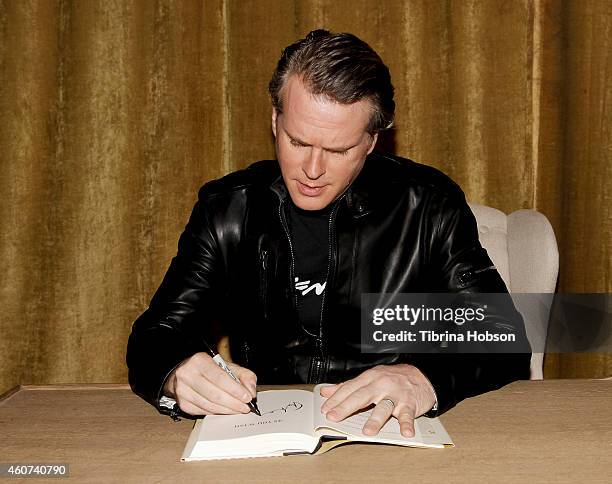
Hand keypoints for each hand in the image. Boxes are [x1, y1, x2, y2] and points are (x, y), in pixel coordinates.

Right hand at [162, 352, 256, 415]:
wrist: (185, 372)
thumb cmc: (208, 369)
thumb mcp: (227, 365)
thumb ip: (244, 375)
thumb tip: (251, 391)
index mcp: (199, 361)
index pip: (220, 378)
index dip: (235, 389)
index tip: (247, 397)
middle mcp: (187, 374)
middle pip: (214, 394)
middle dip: (233, 403)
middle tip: (245, 407)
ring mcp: (182, 390)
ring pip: (209, 406)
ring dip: (227, 410)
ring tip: (238, 410)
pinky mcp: (183, 404)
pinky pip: (203, 412)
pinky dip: (217, 413)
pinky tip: (225, 410)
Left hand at [319, 364, 435, 436]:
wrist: (421, 376)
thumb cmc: (392, 379)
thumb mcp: (369, 378)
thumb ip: (348, 386)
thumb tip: (326, 391)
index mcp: (369, 378)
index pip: (349, 388)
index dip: (336, 398)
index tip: (325, 409)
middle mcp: (381, 385)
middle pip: (362, 396)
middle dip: (346, 407)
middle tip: (334, 417)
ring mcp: (396, 395)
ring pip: (384, 406)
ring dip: (375, 419)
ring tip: (367, 431)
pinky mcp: (410, 404)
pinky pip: (408, 415)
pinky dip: (407, 424)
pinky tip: (405, 432)